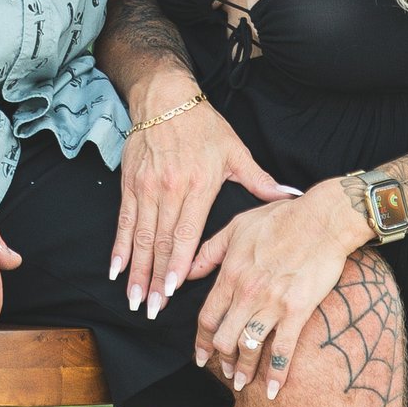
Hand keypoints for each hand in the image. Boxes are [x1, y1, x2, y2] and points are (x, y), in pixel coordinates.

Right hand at [110, 91, 293, 314]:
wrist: (165, 97)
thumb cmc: (204, 125)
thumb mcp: (235, 150)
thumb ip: (260, 180)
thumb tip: (291, 196)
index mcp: (199, 185)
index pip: (186, 232)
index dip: (178, 262)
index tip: (172, 290)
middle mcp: (170, 189)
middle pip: (160, 241)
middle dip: (154, 278)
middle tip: (151, 309)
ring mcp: (147, 187)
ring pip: (140, 236)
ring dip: (136, 270)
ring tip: (134, 298)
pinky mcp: (130, 183)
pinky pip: (124, 221)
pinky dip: (119, 247)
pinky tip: (116, 269)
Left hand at [194, 179, 370, 400]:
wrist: (322, 220)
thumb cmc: (280, 218)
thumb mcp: (236, 227)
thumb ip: (209, 252)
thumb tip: (185, 272)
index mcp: (231, 274)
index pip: (207, 317)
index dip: (201, 341)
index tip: (200, 356)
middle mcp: (247, 292)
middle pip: (224, 338)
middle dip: (221, 360)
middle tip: (225, 373)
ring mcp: (271, 304)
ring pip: (248, 347)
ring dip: (243, 370)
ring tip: (242, 382)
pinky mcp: (297, 311)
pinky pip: (282, 350)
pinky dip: (276, 373)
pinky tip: (274, 389)